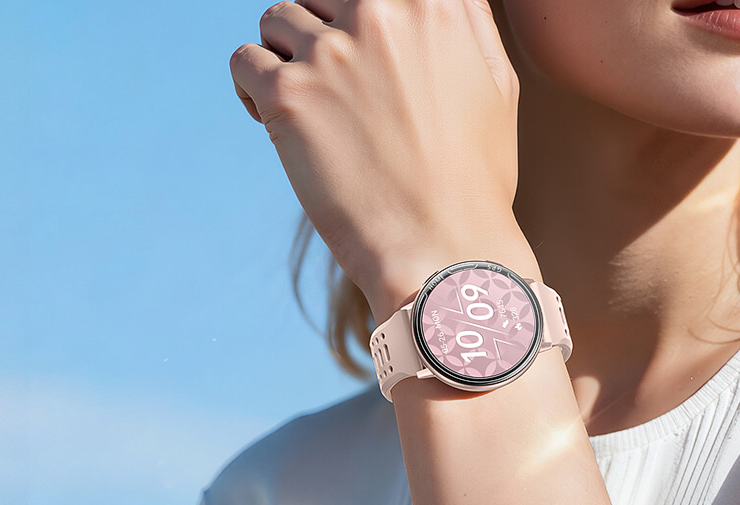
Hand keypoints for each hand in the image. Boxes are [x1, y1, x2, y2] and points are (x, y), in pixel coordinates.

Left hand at [229, 0, 529, 319]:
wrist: (443, 246)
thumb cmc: (474, 176)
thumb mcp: (496, 80)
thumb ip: (462, 22)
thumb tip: (428, 4)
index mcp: (434, 2)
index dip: (356, 16)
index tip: (359, 52)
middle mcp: (381, 11)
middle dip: (322, 32)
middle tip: (335, 88)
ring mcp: (332, 51)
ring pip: (277, 18)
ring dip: (285, 57)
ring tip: (308, 107)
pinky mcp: (288, 92)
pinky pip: (244, 59)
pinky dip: (251, 86)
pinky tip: (276, 118)